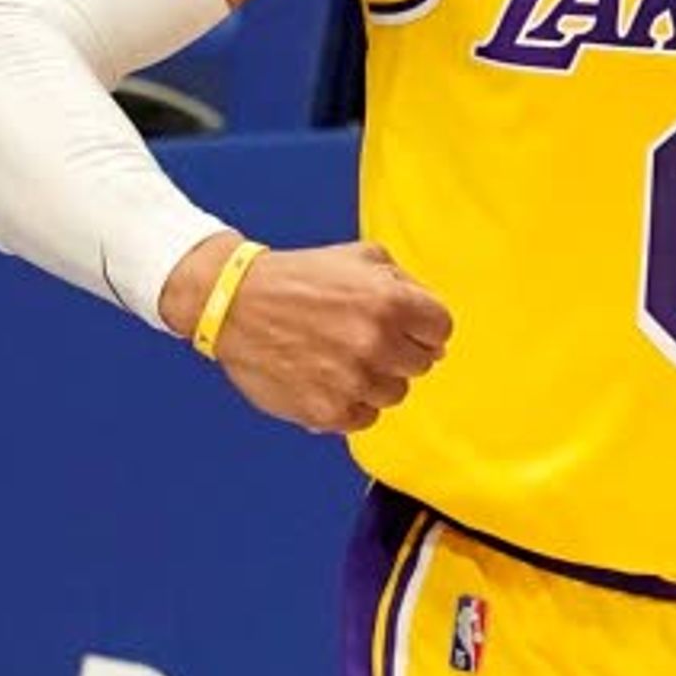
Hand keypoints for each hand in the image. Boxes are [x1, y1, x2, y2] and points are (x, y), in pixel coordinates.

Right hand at [163, 237, 451, 434]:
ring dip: (375, 379)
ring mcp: (352, 381)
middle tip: (361, 338)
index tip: (399, 325)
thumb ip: (406, 285)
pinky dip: (351, 403)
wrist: (234, 303)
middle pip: (421, 364)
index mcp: (390, 301)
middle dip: (398, 351)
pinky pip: (365, 418)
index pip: (441, 330)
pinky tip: (327, 379)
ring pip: (394, 393)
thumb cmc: (299, 277)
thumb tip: (435, 333)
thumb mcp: (360, 257)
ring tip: (341, 358)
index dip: (421, 327)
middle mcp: (376, 343)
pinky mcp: (328, 411)